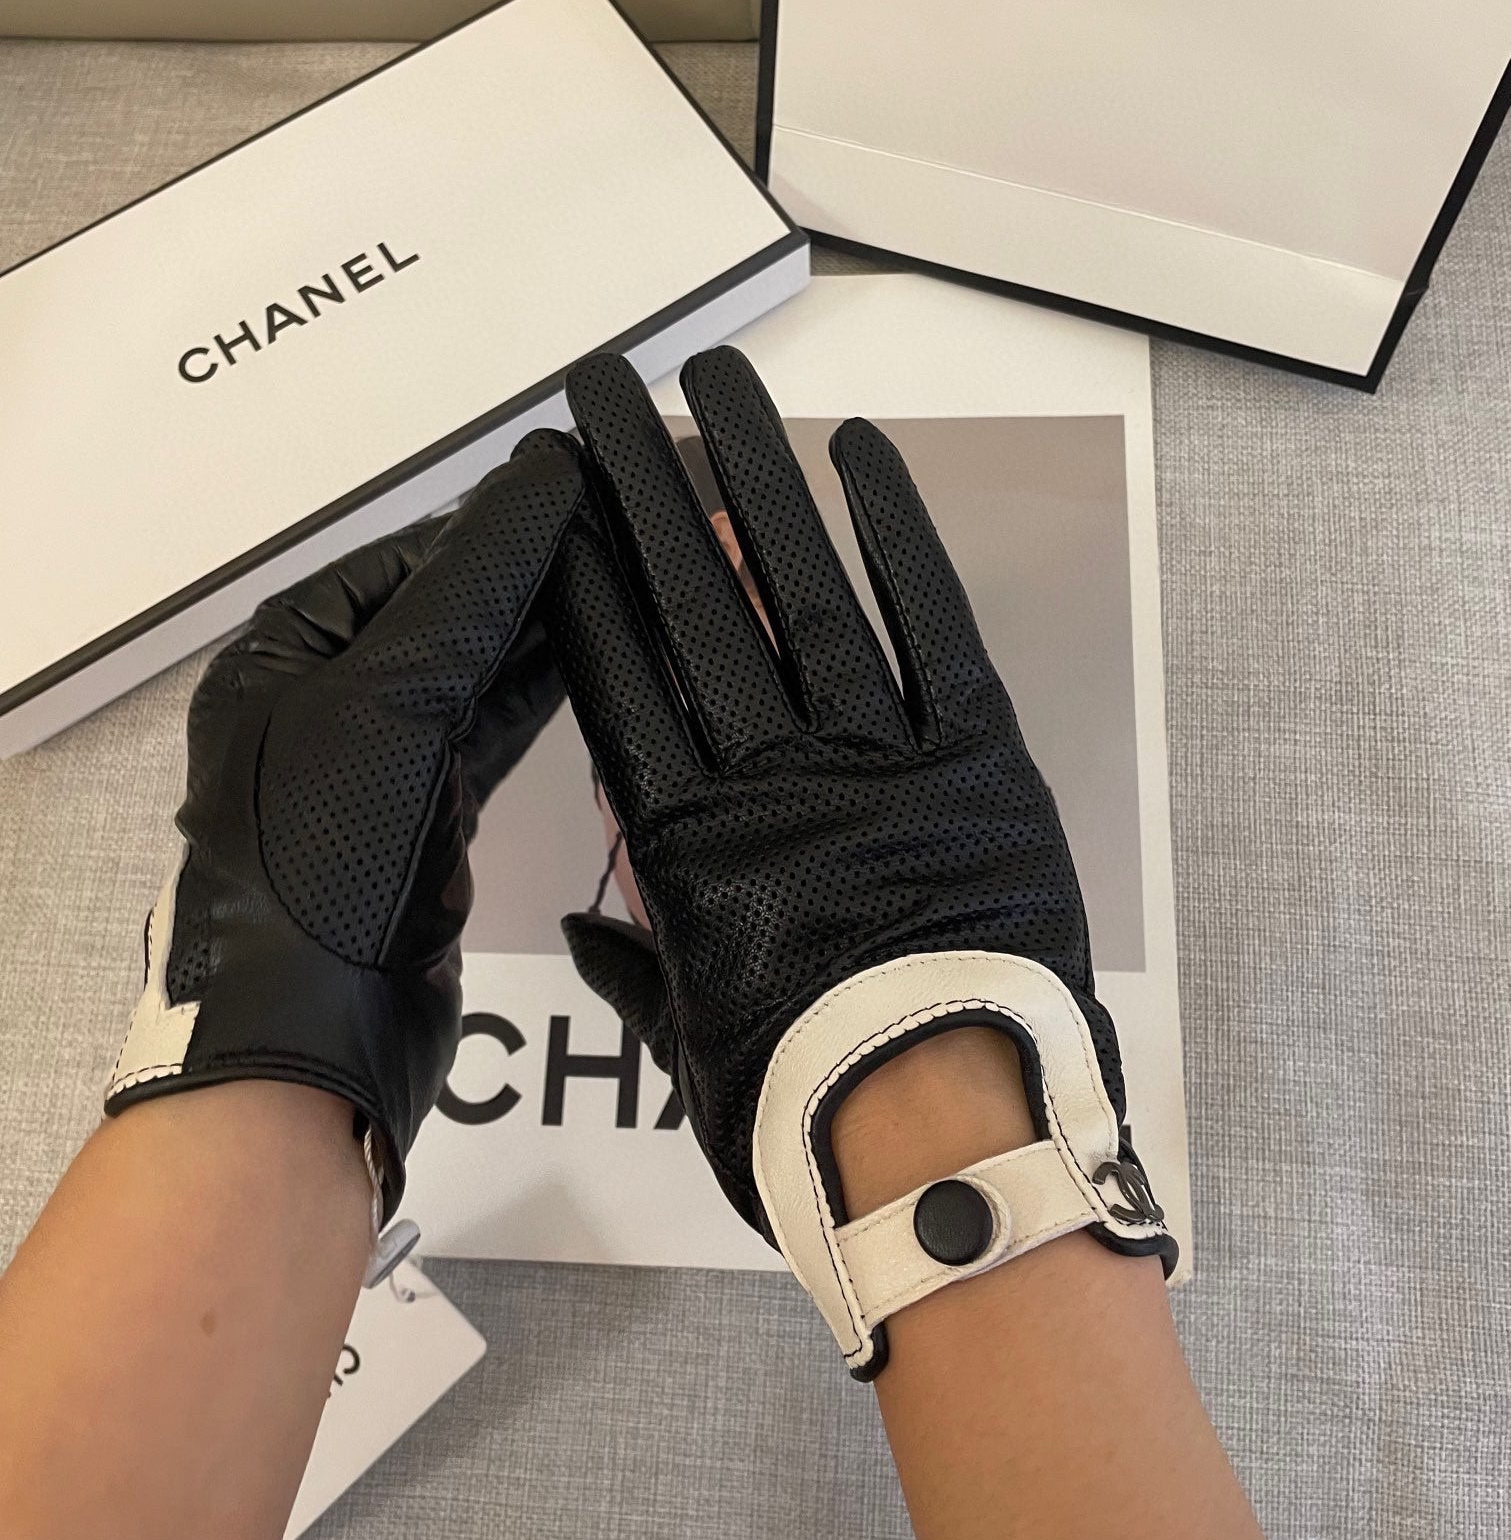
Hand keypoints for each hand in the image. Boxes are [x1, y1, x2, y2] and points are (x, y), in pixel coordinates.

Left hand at [104, 432, 580, 1228]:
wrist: (316, 1040)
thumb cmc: (328, 856)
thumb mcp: (391, 699)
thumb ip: (472, 586)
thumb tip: (549, 470)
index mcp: (290, 649)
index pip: (418, 554)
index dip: (510, 519)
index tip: (609, 487)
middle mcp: (327, 696)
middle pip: (451, 610)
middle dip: (540, 574)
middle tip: (647, 535)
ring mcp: (378, 764)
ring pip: (478, 671)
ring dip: (552, 632)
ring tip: (645, 584)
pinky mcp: (429, 823)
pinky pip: (494, 732)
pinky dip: (545, 698)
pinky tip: (607, 664)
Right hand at [548, 347, 1172, 1375]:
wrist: (949, 1154)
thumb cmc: (805, 1115)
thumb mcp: (692, 1053)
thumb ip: (638, 971)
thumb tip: (591, 927)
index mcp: (687, 844)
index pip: (618, 677)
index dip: (583, 578)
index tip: (555, 498)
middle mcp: (768, 773)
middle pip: (690, 605)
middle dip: (641, 489)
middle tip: (604, 394)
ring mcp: (876, 755)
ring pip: (797, 587)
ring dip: (755, 476)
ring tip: (717, 385)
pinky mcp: (977, 757)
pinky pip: (931, 626)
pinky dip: (897, 536)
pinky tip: (862, 453)